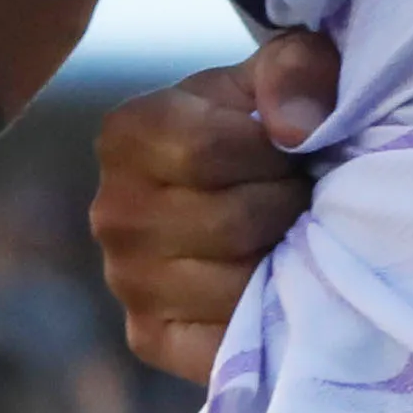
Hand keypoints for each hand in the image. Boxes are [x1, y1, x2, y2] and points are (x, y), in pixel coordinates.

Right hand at [94, 29, 335, 381]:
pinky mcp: (150, 337)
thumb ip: (296, 71)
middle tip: (299, 198)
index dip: (273, 153)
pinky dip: (262, 319)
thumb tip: (295, 130)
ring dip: (284, 262)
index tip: (291, 151)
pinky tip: (273, 283)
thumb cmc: (269, 120)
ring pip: (236, 284)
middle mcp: (113, 211)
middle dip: (287, 208)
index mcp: (129, 133)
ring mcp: (127, 281)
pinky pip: (221, 343)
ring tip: (286, 234)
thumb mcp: (289, 70)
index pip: (209, 151)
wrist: (248, 189)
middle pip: (231, 222)